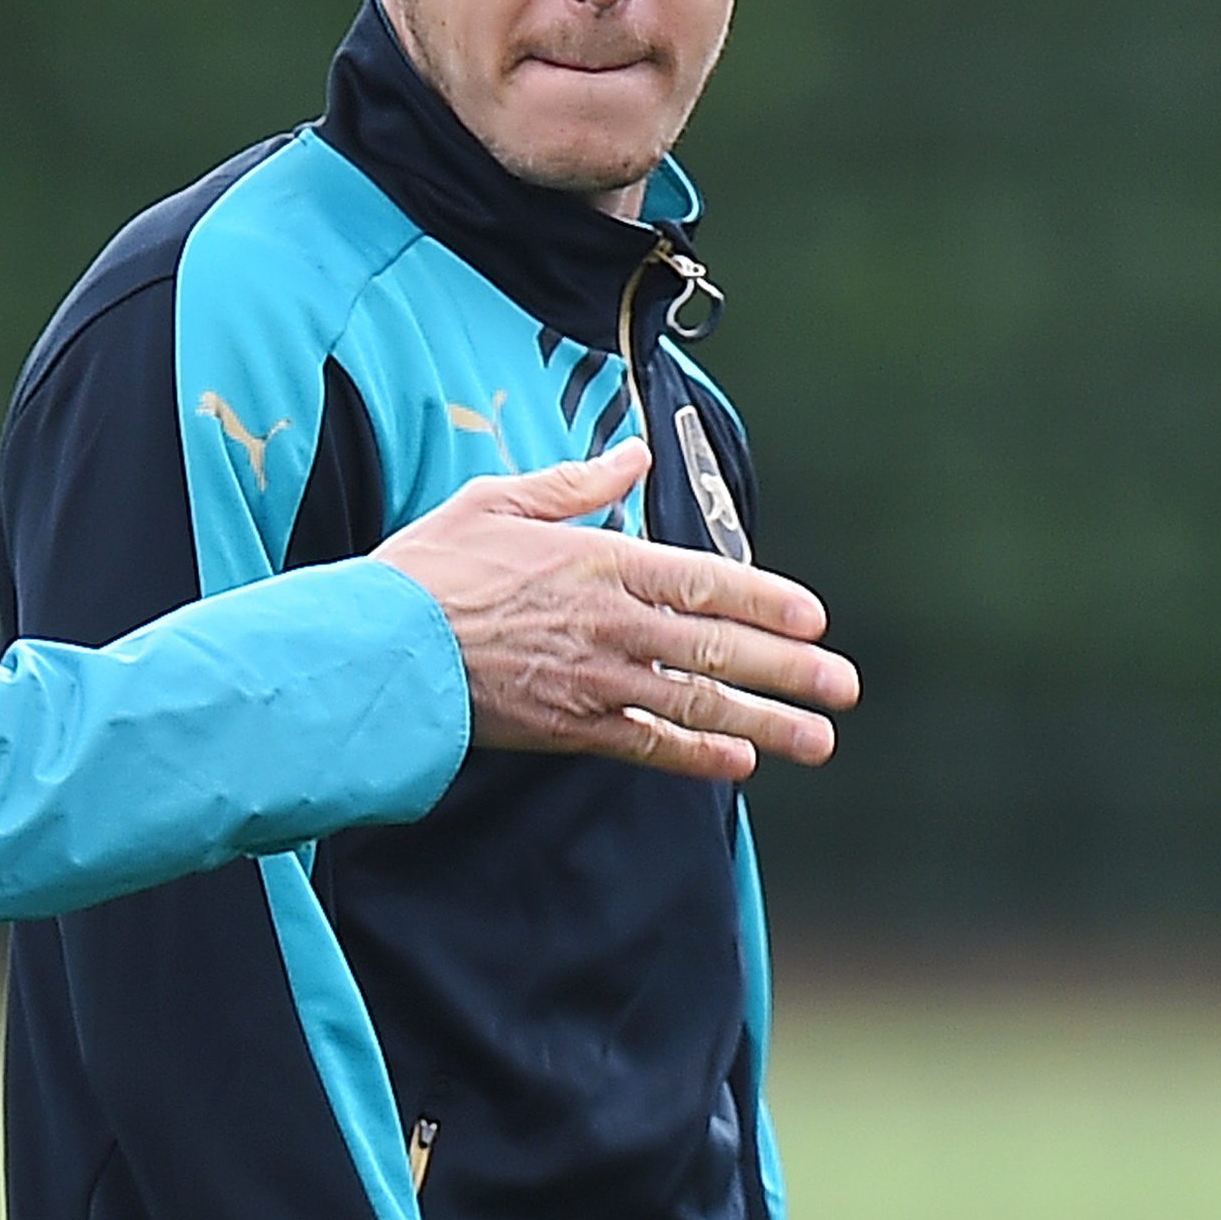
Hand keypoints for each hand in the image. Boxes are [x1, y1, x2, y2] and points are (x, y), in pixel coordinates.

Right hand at [374, 441, 860, 783]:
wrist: (376, 651)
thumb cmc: (430, 569)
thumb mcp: (500, 501)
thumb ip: (576, 483)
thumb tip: (632, 455)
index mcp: (600, 561)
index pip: (706, 580)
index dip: (767, 599)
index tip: (813, 618)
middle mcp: (611, 623)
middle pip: (718, 647)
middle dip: (790, 669)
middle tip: (844, 687)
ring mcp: (593, 681)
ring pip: (696, 703)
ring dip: (765, 722)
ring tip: (818, 741)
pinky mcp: (567, 729)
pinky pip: (647, 745)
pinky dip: (696, 755)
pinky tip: (738, 764)